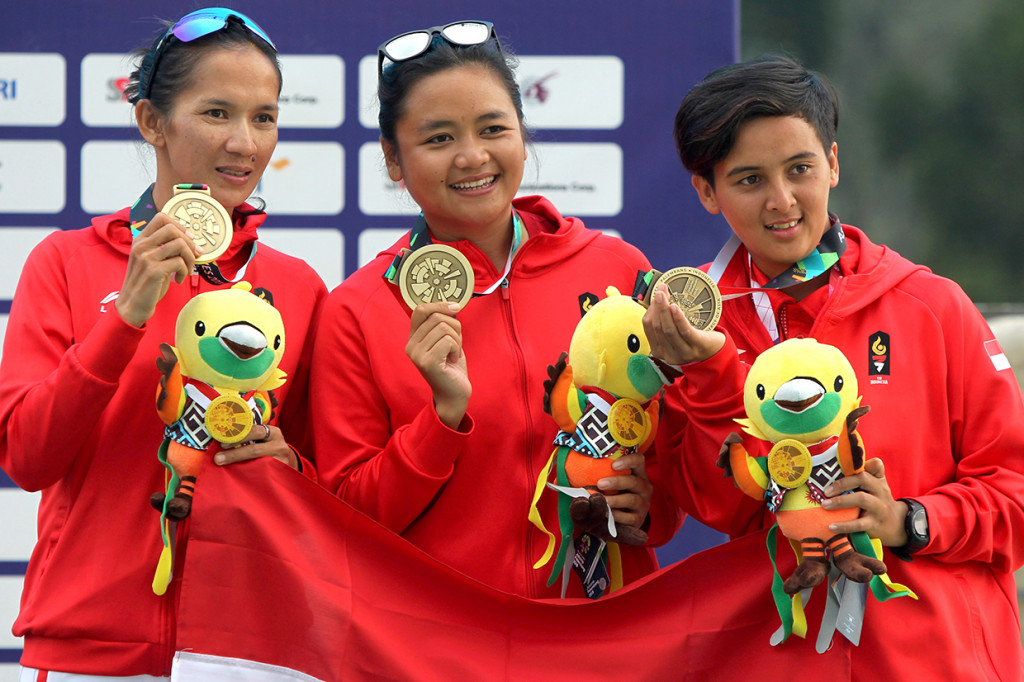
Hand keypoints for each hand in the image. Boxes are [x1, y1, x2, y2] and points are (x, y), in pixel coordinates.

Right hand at [116, 212, 201, 326]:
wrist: (133, 305)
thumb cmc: (148, 283)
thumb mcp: (154, 260)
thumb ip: (166, 249)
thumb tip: (192, 241)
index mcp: (141, 240)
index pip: (161, 218)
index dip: (180, 226)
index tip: (189, 239)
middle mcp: (141, 245)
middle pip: (172, 228)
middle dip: (189, 242)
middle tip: (195, 255)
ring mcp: (146, 257)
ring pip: (179, 244)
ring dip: (190, 258)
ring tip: (188, 270)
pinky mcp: (153, 270)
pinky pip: (179, 262)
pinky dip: (185, 271)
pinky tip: (180, 279)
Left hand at [213, 424, 298, 469]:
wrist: (288, 463)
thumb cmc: (269, 448)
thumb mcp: (264, 439)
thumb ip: (250, 437)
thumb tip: (222, 440)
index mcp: (273, 433)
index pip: (254, 431)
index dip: (237, 437)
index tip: (222, 443)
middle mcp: (279, 445)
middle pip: (255, 449)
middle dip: (235, 453)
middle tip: (218, 457)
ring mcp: (281, 460)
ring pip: (258, 463)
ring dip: (239, 464)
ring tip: (224, 465)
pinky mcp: (279, 472)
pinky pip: (261, 473)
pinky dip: (247, 474)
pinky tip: (237, 475)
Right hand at [406, 301, 470, 428]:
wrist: (454, 394)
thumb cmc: (451, 367)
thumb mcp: (445, 341)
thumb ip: (442, 324)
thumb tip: (452, 304)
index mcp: (413, 338)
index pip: (420, 309)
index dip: (439, 305)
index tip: (456, 307)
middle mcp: (410, 345)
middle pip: (436, 317)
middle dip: (455, 327)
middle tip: (456, 344)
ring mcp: (416, 354)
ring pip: (444, 327)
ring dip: (457, 339)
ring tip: (454, 353)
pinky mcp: (427, 362)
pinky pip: (448, 340)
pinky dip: (457, 348)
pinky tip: (453, 360)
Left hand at [598, 452, 652, 532]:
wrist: (622, 519)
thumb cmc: (613, 494)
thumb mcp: (611, 482)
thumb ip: (602, 473)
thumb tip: (577, 464)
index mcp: (638, 473)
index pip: (639, 460)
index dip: (628, 460)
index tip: (613, 464)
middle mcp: (644, 487)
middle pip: (634, 481)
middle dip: (616, 482)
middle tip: (600, 483)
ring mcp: (643, 504)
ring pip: (631, 500)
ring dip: (614, 500)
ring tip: (601, 500)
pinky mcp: (638, 519)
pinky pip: (628, 517)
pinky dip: (615, 515)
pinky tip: (605, 513)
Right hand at [642, 282, 724, 365]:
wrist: (713, 349)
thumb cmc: (691, 338)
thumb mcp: (674, 332)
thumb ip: (663, 319)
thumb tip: (658, 295)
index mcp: (658, 351)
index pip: (648, 328)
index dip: (650, 310)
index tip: (656, 294)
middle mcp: (668, 355)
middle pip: (658, 328)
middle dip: (657, 308)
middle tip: (660, 292)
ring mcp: (683, 352)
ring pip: (668, 330)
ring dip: (664, 311)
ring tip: (665, 296)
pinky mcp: (696, 346)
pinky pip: (684, 331)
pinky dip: (678, 318)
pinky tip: (675, 307)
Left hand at [821, 458, 907, 546]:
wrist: (896, 524)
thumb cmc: (877, 500)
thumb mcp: (874, 486)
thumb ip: (862, 474)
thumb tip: (838, 463)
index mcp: (878, 480)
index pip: (876, 465)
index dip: (863, 462)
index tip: (844, 464)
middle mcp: (880, 490)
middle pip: (863, 479)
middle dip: (842, 483)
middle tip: (825, 491)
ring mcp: (879, 507)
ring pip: (861, 499)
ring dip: (840, 501)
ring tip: (824, 505)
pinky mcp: (875, 523)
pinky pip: (859, 524)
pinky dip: (844, 525)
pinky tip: (831, 526)